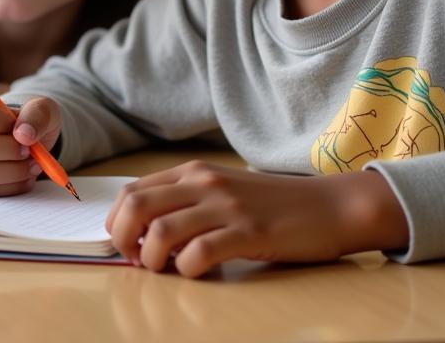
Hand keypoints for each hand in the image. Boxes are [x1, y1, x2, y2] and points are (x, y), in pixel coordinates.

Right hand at [0, 87, 60, 196]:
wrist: (10, 137)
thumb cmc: (20, 117)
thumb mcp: (36, 106)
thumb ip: (36, 113)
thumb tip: (24, 134)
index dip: (0, 122)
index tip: (19, 128)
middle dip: (7, 150)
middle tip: (29, 151)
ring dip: (10, 171)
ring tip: (31, 164)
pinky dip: (8, 187)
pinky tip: (23, 177)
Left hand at [106, 161, 408, 277]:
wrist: (327, 206)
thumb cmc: (271, 205)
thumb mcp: (222, 191)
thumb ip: (186, 201)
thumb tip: (144, 232)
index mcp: (193, 171)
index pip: (132, 190)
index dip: (117, 222)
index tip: (126, 246)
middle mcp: (203, 181)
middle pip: (137, 207)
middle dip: (124, 240)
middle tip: (138, 262)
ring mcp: (225, 205)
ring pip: (161, 232)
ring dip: (153, 261)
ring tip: (166, 271)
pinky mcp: (248, 231)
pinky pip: (200, 253)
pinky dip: (189, 271)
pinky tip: (200, 273)